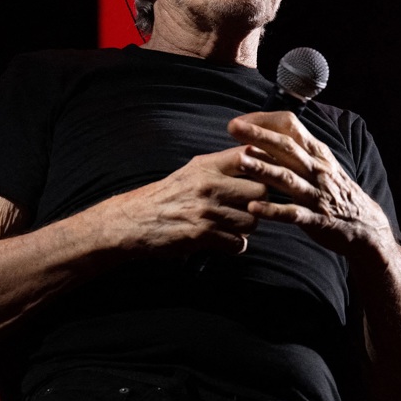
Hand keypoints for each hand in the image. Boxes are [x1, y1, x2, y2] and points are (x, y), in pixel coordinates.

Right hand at [108, 147, 267, 255]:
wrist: (133, 221)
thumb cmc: (165, 197)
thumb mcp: (191, 172)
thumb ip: (220, 167)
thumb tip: (255, 162)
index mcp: (205, 165)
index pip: (249, 155)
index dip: (264, 166)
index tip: (267, 176)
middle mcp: (208, 184)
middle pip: (260, 191)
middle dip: (259, 203)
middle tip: (249, 208)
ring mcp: (206, 210)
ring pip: (252, 220)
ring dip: (247, 227)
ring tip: (233, 226)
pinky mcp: (202, 235)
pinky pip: (238, 243)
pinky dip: (235, 245)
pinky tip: (224, 240)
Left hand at [227, 111, 393, 255]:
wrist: (365, 224)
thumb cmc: (334, 191)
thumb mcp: (320, 163)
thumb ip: (296, 149)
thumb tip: (262, 134)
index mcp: (317, 153)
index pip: (291, 126)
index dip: (265, 121)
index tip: (240, 122)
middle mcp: (317, 169)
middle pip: (287, 147)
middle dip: (260, 135)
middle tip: (233, 128)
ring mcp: (317, 194)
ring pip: (289, 177)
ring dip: (264, 168)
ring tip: (241, 161)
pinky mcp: (317, 218)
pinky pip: (294, 213)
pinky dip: (273, 210)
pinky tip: (253, 207)